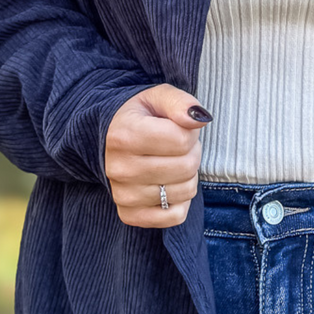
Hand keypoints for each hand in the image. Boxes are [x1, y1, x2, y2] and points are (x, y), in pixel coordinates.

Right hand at [104, 86, 211, 228]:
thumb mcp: (159, 97)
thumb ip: (181, 103)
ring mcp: (123, 196)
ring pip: (185, 191)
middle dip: (192, 153)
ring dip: (188, 176)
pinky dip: (180, 201)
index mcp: (124, 135)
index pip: (182, 140)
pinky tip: (168, 185)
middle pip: (186, 167)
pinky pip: (175, 216)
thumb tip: (201, 119)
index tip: (178, 128)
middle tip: (179, 147)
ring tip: (172, 162)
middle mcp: (120, 168)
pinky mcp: (130, 215)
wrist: (112, 140)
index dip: (189, 132)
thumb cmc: (142, 117)